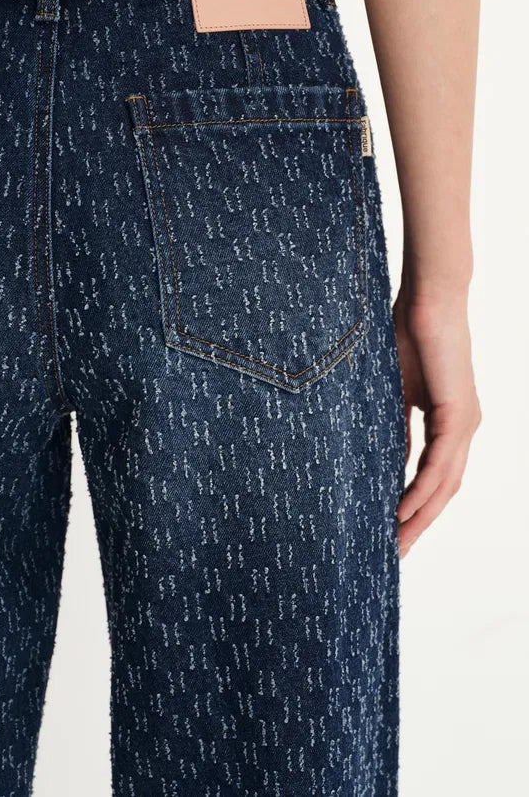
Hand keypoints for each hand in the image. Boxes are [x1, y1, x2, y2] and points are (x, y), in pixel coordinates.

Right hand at [392, 287, 481, 557]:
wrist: (429, 298)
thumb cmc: (409, 333)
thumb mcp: (396, 390)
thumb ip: (396, 423)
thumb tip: (384, 457)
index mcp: (449, 421)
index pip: (435, 476)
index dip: (416, 506)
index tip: (391, 530)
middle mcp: (463, 427)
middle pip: (444, 490)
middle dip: (419, 523)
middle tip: (394, 552)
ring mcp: (465, 422)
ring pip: (445, 484)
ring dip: (421, 516)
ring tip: (396, 541)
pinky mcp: (458, 413)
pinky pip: (440, 463)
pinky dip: (422, 490)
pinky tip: (403, 511)